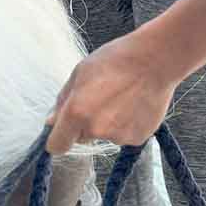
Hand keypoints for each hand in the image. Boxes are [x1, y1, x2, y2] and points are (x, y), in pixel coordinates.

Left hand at [45, 31, 176, 151]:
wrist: (154, 61)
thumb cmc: (114, 60)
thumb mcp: (80, 72)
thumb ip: (63, 100)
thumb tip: (51, 121)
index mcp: (76, 112)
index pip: (57, 145)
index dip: (58, 138)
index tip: (61, 132)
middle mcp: (96, 129)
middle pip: (81, 137)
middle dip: (84, 123)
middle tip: (99, 98)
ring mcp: (118, 137)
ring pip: (103, 134)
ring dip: (106, 122)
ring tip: (119, 96)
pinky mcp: (137, 139)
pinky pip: (122, 135)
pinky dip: (125, 124)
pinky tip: (132, 103)